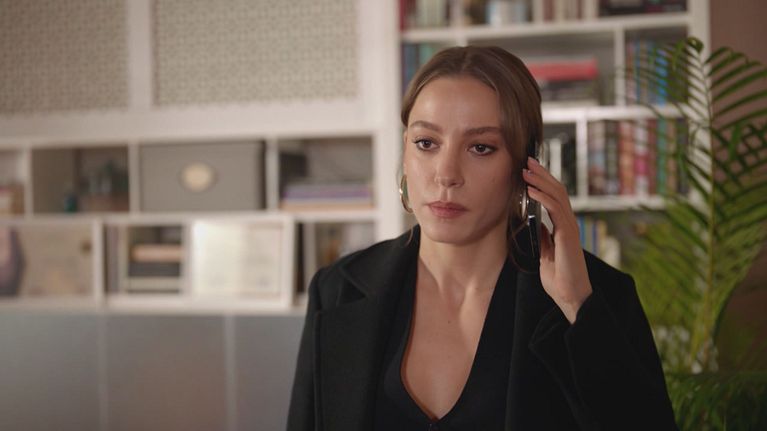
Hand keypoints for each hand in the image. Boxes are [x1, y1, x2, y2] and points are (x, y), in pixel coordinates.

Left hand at [522, 157, 591, 322]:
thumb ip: (544, 237)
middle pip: (557, 190)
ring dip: (541, 181)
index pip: (554, 197)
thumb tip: (537, 223)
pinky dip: (543, 198)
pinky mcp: (568, 235)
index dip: (543, 182)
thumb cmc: (560, 278)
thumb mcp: (546, 253)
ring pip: (557, 196)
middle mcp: (568, 223)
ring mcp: (570, 228)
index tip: (529, 170)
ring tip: (526, 170)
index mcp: (563, 226)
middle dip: (542, 174)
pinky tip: (531, 191)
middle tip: (528, 160)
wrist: (570, 296)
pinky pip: (555, 211)